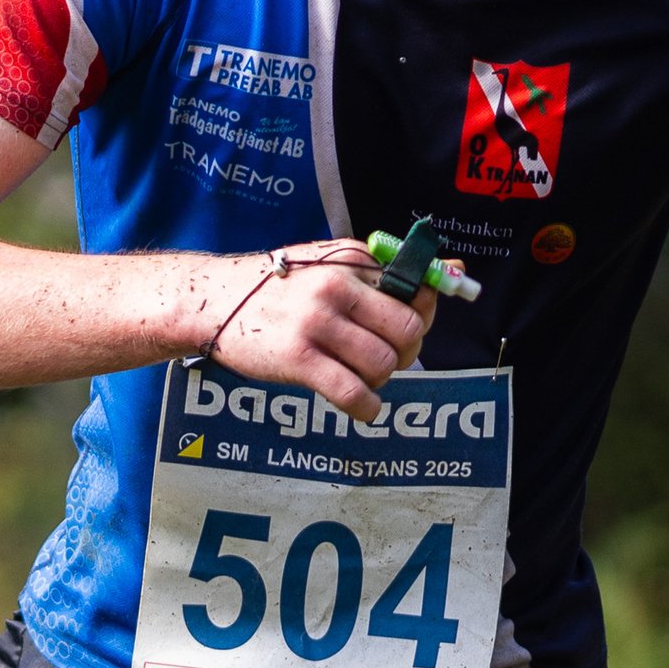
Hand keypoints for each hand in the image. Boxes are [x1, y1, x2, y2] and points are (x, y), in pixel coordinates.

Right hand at [200, 241, 434, 418]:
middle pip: (409, 331)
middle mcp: (337, 286)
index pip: (416, 291)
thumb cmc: (276, 286)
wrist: (211, 300)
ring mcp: (317, 323)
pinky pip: (353, 392)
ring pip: (383, 364)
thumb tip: (457, 269)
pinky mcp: (298, 358)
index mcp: (351, 260)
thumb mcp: (328, 263)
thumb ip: (385, 272)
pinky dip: (366, 408)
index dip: (422, 317)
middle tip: (382, 359)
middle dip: (405, 353)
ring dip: (379, 380)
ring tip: (357, 376)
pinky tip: (360, 407)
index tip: (404, 330)